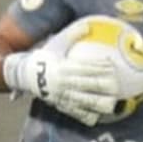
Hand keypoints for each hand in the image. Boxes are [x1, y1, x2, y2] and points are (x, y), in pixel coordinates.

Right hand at [2, 21, 118, 126]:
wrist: (25, 75)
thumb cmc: (44, 57)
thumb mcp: (56, 44)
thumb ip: (72, 35)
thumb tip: (89, 26)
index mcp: (63, 67)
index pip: (85, 67)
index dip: (99, 67)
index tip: (112, 66)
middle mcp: (64, 83)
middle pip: (87, 85)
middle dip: (103, 86)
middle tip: (117, 85)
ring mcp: (62, 96)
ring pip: (83, 102)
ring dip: (99, 104)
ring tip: (113, 104)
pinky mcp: (61, 106)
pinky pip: (76, 114)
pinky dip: (88, 115)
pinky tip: (100, 116)